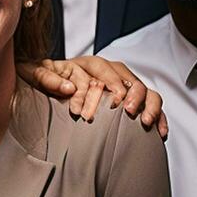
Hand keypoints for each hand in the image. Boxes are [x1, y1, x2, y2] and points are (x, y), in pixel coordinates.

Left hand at [19, 57, 168, 139]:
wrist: (46, 83)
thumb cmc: (45, 79)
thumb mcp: (38, 75)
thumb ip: (48, 79)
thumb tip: (67, 88)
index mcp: (93, 63)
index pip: (109, 72)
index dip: (114, 87)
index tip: (113, 104)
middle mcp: (111, 72)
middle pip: (131, 80)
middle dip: (134, 97)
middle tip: (129, 113)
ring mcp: (122, 86)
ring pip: (145, 92)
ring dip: (149, 106)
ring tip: (145, 122)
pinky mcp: (129, 101)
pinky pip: (149, 106)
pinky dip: (157, 117)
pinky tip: (159, 132)